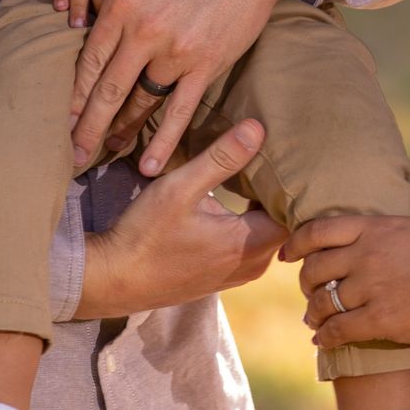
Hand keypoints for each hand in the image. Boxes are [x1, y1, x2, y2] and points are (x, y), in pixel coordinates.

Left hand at [69, 0, 310, 174]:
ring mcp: (176, 51)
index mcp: (122, 2)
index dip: (74, 94)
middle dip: (87, 126)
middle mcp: (144, 31)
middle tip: (72, 154)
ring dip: (121, 131)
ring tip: (107, 152)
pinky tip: (150, 166)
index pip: (89, 59)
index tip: (63, 117)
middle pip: (106, 90)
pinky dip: (164, 141)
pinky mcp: (207, 64)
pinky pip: (180, 110)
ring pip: (140, 102)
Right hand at [74, 118, 283, 316]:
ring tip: (256, 173)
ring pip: (266, 234)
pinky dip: (247, 224)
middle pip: (284, 221)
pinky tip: (234, 200)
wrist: (114, 280)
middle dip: (278, 192)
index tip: (285, 155)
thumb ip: (221, 158)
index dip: (292, 180)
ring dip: (261, 208)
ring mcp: (239, 275)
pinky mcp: (223, 277)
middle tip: (273, 157)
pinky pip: (250, 246)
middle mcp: (254, 265)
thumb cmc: (144, 235)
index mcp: (251, 243)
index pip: (295, 208)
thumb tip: (258, 129)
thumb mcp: (181, 188)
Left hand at [289, 211, 409, 351]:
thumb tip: (366, 250)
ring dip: (315, 314)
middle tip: (311, 296)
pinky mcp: (383, 320)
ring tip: (317, 321)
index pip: (318, 231)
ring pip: (323, 302)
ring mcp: (373, 287)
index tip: (288, 255)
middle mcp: (367, 254)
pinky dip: (326, 338)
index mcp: (375, 227)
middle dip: (307, 286)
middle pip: (315, 270)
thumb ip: (384, 240)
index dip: (296, 245)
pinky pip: (339, 330)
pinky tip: (324, 342)